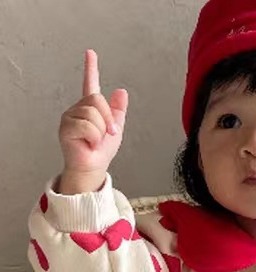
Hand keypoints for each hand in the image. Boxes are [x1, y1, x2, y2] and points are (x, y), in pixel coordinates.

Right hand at [58, 49, 127, 191]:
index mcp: (90, 108)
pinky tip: (88, 144)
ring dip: (100, 130)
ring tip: (95, 141)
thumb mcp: (115, 129)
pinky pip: (86, 126)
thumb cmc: (101, 150)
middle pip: (96, 100)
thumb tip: (121, 91)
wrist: (93, 167)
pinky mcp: (65, 128)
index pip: (90, 83)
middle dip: (108, 119)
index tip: (90, 53)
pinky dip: (93, 137)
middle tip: (108, 134)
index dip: (91, 68)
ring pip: (92, 114)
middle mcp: (77, 109)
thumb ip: (117, 111)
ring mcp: (69, 117)